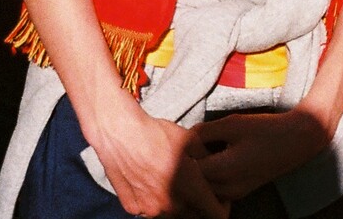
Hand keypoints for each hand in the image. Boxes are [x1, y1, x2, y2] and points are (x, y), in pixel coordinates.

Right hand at [88, 101, 226, 218]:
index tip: (220, 197)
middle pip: (193, 216)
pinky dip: (154, 200)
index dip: (222, 206)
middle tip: (194, 185)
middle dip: (198, 204)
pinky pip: (150, 209)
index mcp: (189, 188)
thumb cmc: (156, 134)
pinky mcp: (133, 207)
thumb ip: (207, 160)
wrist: (120, 133)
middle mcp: (170, 204)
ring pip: (171, 214)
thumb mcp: (191, 140)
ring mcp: (150, 209)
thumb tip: (215, 169)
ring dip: (176, 203)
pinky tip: (151, 181)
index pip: (216, 214)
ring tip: (170, 179)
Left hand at [193, 106, 332, 203]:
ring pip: (203, 188)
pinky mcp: (239, 192)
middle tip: (186, 145)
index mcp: (222, 171)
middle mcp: (227, 189)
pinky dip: (208, 178)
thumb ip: (203, 131)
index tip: (180, 140)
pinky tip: (212, 160)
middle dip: (186, 166)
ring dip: (197, 174)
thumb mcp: (232, 124)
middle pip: (192, 183)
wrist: (297, 141)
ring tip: (199, 152)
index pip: (186, 170)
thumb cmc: (265, 129)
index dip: (179, 154)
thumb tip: (183, 137)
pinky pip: (214, 190)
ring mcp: (234, 194)